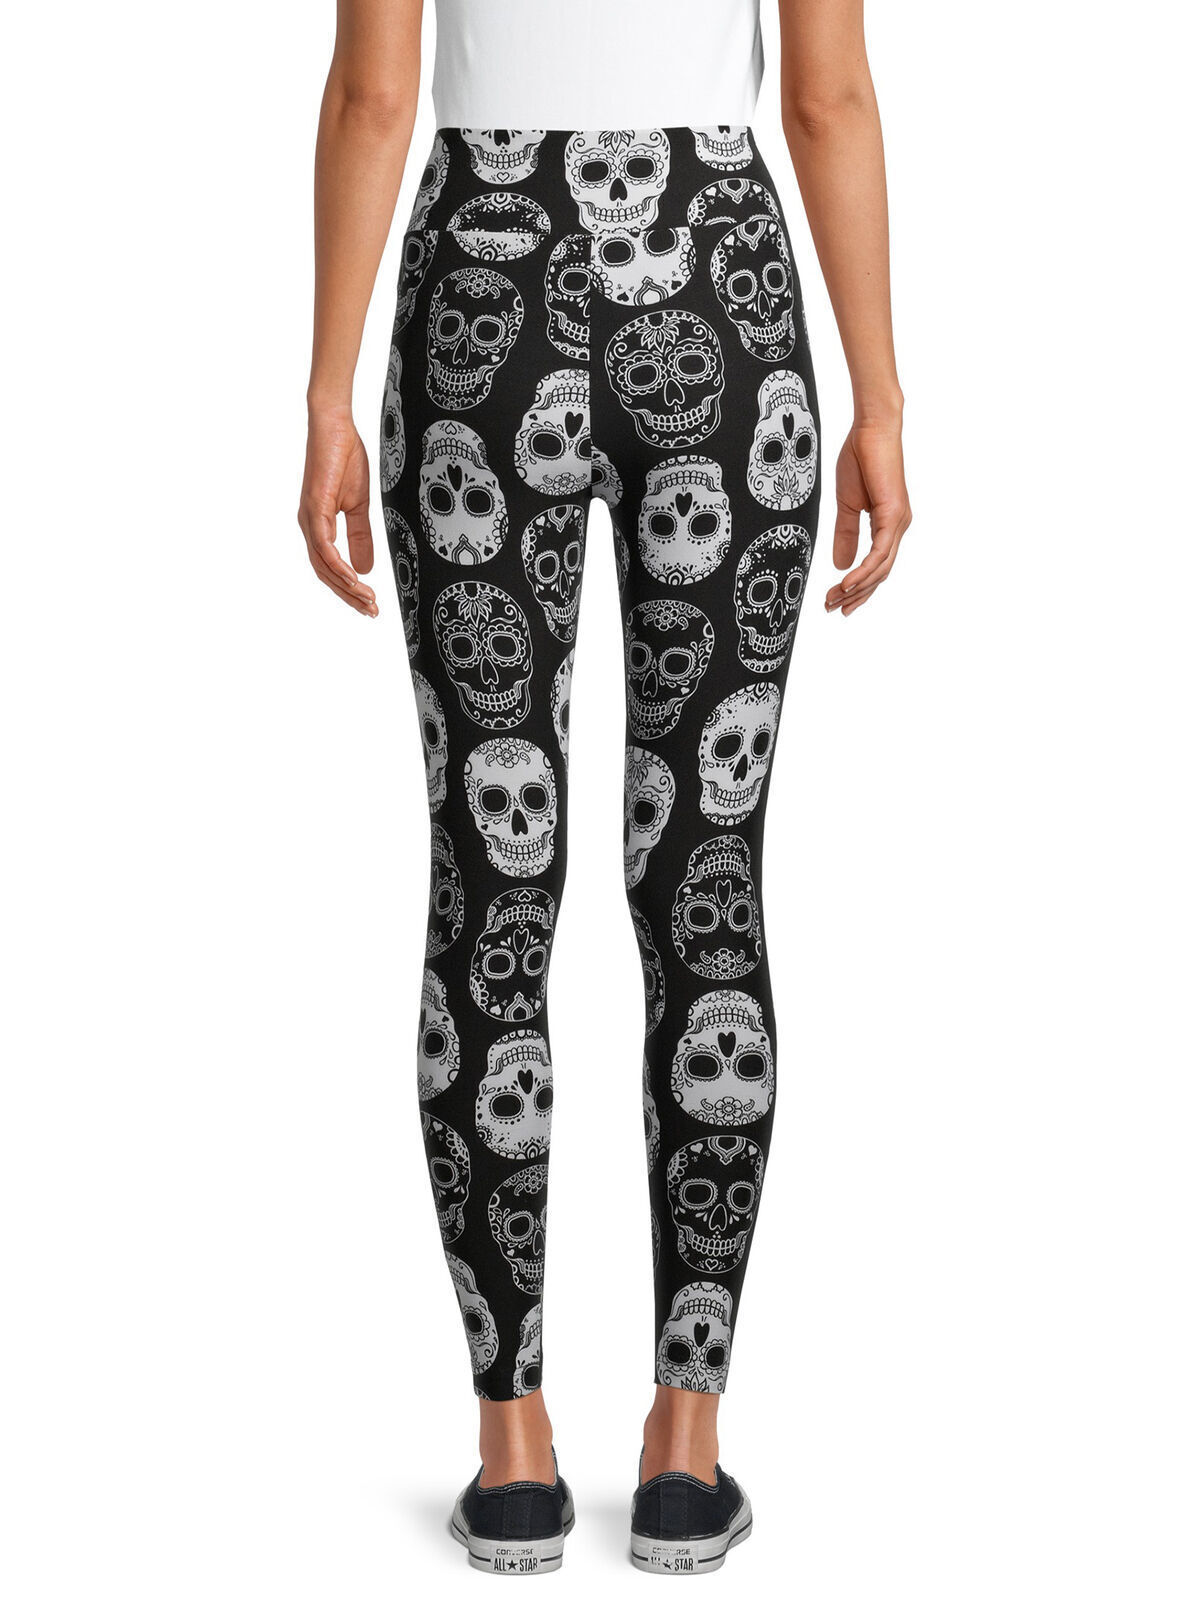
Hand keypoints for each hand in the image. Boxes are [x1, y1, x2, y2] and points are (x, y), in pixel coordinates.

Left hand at [297, 405, 378, 616]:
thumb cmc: (345, 458)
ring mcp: (309, 518)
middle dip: (349, 596)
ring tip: (367, 599)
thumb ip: (361, 536)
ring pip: (323, 565)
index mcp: (319, 526)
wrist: (335, 426)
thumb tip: (366, 568)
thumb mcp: (360, 505)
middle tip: (372, 611)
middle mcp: (309, 526)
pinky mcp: (314, 508)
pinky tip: (354, 578)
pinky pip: (323, 546)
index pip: (331, 568)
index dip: (349, 589)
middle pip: (325, 573)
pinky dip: (337, 565)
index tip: (370, 604)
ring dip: (345, 586)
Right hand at [825, 418, 911, 615]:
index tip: (837, 601)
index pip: (875, 566)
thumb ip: (845, 534)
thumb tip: (841, 565)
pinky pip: (880, 553)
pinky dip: (864, 570)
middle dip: (856, 595)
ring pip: (881, 568)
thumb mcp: (846, 505)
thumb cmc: (860, 459)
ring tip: (836, 599)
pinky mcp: (894, 515)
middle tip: (833, 609)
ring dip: (858, 588)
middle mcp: (897, 527)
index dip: (857, 587)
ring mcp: (898, 522)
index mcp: (888, 525)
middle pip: (880, 574)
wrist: (871, 430)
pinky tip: (848, 582)